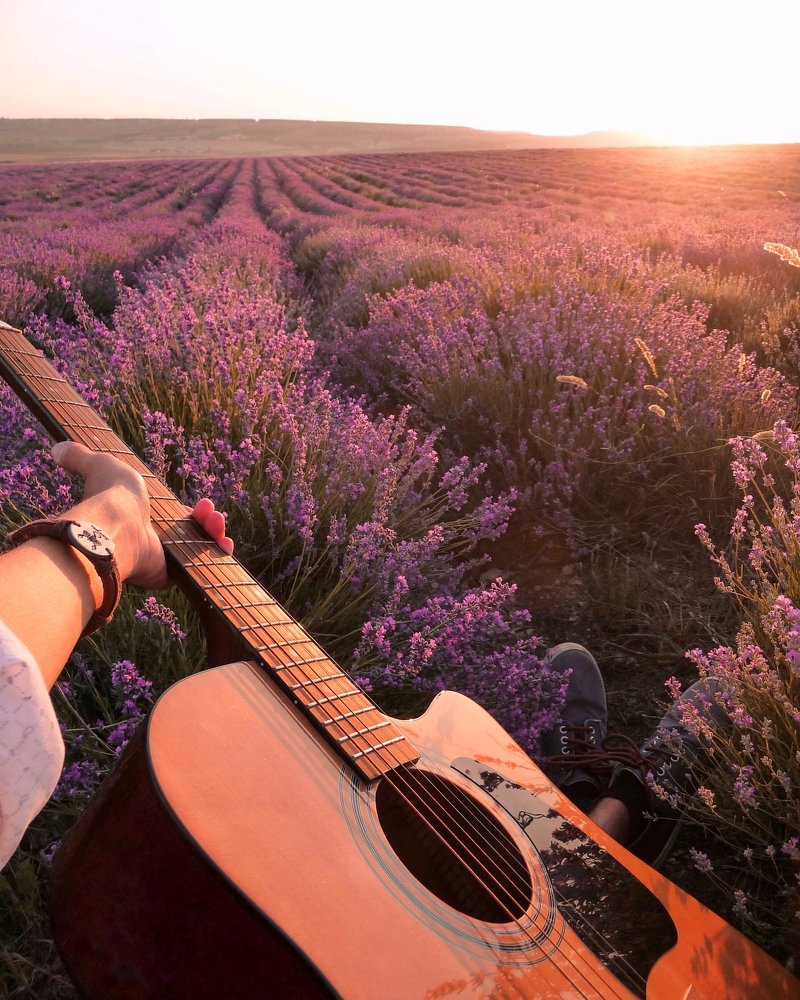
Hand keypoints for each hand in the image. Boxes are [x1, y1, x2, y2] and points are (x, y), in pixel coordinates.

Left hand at [52, 443, 233, 588]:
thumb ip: (80, 457)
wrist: (114, 528)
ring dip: (213, 533)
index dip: (193, 512)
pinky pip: (201, 568)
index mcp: (144, 517)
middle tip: (210, 510)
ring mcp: (163, 558)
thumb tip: (56, 448)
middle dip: (207, 520)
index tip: (203, 503)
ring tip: (216, 521)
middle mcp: (154, 540)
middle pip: (192, 533)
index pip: (178, 517)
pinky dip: (217, 556)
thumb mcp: (100, 465)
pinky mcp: (171, 573)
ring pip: (199, 548)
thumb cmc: (108, 497)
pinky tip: (225, 544)